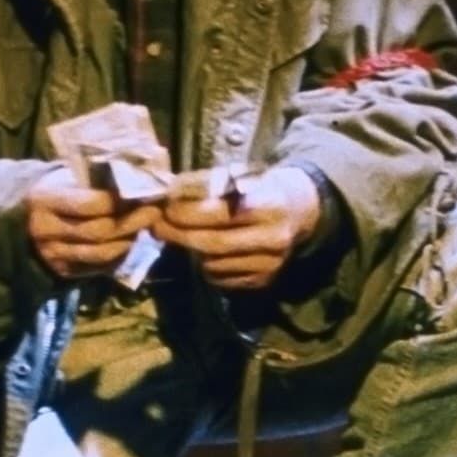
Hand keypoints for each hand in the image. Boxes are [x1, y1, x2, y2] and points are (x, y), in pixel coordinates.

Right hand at [26, 166, 161, 279]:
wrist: (24, 217)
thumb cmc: (56, 188)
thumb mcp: (68, 175)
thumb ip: (97, 177)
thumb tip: (142, 175)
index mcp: (44, 200)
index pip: (89, 204)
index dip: (121, 201)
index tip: (145, 193)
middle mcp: (44, 231)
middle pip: (98, 231)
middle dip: (132, 221)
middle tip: (155, 211)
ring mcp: (51, 255)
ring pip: (100, 253)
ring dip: (129, 240)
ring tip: (146, 226)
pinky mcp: (61, 271)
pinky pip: (98, 267)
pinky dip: (119, 255)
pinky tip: (131, 240)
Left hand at [155, 167, 319, 290]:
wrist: (297, 211)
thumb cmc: (259, 188)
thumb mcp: (238, 175)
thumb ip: (204, 185)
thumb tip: (166, 194)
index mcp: (269, 206)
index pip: (218, 214)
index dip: (186, 212)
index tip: (164, 208)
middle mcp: (272, 239)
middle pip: (212, 244)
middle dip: (179, 235)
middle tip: (158, 227)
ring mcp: (269, 265)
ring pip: (213, 264)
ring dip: (193, 250)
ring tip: (187, 235)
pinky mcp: (262, 281)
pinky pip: (221, 279)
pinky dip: (207, 266)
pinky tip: (208, 251)